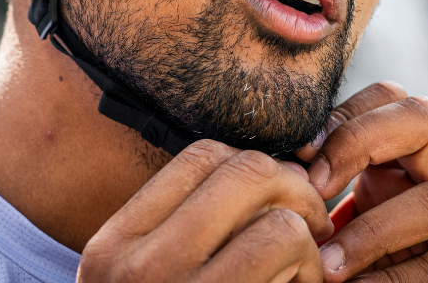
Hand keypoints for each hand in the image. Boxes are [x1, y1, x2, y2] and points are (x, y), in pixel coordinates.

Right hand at [77, 139, 333, 282]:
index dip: (249, 162)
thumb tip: (274, 171)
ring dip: (306, 236)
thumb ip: (189, 232)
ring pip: (274, 210)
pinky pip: (286, 246)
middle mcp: (134, 265)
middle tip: (314, 218)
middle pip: (240, 170)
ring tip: (309, 267)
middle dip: (292, 186)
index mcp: (113, 246)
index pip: (194, 159)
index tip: (276, 194)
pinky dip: (313, 267)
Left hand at [295, 82, 427, 281]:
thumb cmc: (351, 271)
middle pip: (426, 116)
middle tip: (316, 185)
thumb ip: (316, 193)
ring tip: (327, 264)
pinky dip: (388, 281)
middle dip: (364, 139)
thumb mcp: (334, 225)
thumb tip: (268, 168)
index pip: (387, 98)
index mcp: (401, 162)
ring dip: (373, 231)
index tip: (298, 153)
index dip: (344, 113)